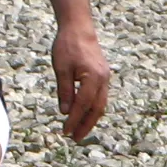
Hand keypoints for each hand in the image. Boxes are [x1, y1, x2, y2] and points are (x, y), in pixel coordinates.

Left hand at [51, 20, 111, 140]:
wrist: (79, 28)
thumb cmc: (68, 45)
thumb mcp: (61, 69)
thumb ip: (65, 91)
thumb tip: (65, 112)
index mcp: (93, 78)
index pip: (83, 105)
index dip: (74, 120)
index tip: (65, 131)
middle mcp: (103, 80)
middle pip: (96, 110)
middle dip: (86, 126)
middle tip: (75, 138)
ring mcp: (105, 78)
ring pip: (100, 105)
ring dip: (90, 119)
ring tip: (79, 131)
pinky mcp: (103, 77)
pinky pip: (100, 98)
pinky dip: (92, 109)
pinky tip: (84, 115)